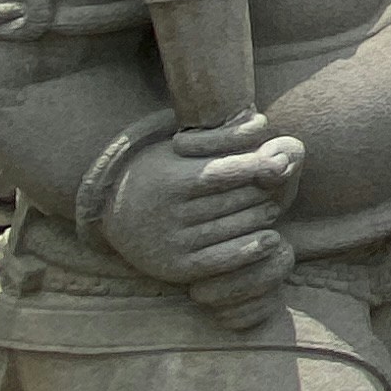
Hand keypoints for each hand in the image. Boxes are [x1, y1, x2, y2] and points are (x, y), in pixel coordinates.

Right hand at [100, 122, 305, 312]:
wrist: (112, 212)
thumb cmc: (160, 171)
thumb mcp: (181, 148)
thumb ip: (223, 136)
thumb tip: (262, 122)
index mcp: (170, 180)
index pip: (223, 173)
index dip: (256, 168)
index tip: (279, 164)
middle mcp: (168, 214)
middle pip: (235, 201)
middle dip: (261, 192)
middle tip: (273, 187)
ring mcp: (172, 243)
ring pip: (235, 229)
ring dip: (261, 218)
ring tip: (268, 209)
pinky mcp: (177, 267)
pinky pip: (223, 260)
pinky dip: (252, 250)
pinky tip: (271, 239)